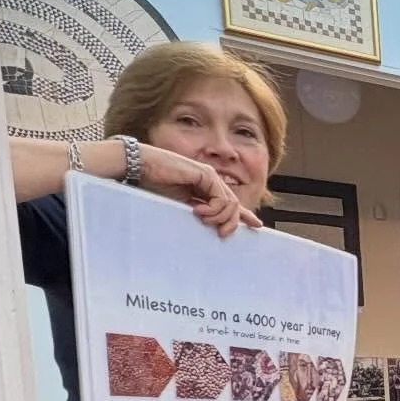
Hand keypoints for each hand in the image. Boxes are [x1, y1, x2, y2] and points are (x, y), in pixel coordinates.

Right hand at [138, 143, 261, 236]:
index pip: (230, 204)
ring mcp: (210, 176)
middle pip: (235, 206)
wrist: (141, 166)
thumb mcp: (182, 204)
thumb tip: (214, 226)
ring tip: (202, 218)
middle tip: (221, 234)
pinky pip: (221, 198)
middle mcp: (212, 181)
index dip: (245, 215)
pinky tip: (197, 210)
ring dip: (220, 217)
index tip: (257, 225)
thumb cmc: (155, 184)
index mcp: (206, 189)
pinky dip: (213, 209)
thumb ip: (200, 212)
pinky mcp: (206, 174)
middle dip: (232, 223)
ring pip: (232, 204)